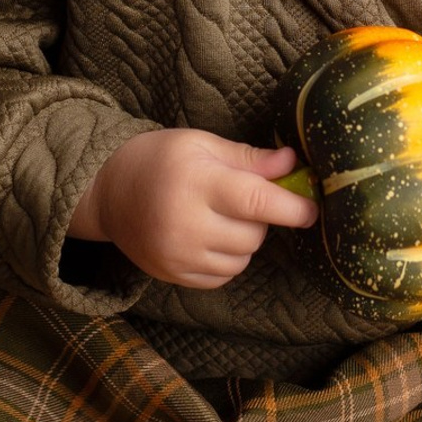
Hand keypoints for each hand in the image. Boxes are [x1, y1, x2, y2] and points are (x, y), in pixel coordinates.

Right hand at [69, 128, 315, 289]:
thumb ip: (249, 158)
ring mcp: (178, 256)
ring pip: (241, 259)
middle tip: (240, 198)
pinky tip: (208, 237)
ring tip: (220, 217)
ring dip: (244, 241)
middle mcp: (186, 224)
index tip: (312, 209)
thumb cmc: (160, 159)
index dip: (292, 208)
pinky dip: (227, 260)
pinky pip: (222, 277)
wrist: (108, 191)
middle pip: (253, 235)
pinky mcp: (173, 276)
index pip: (256, 202)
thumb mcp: (202, 145)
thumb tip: (293, 165)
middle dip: (260, 218)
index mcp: (196, 183)